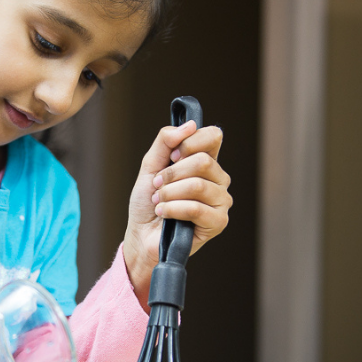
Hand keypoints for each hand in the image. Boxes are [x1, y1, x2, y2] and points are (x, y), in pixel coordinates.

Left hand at [122, 121, 231, 307]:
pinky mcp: (218, 222)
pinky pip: (196, 208)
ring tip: (159, 202)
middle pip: (202, 161)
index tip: (171, 157)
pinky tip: (164, 214)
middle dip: (171, 173)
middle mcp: (218, 179)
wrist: (141, 236)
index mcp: (206, 161)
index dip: (189, 142)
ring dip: (169, 193)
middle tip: (157, 186)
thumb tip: (190, 125)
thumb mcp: (150, 165)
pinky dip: (173, 209)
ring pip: (197, 185)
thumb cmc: (148, 203)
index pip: (213, 136)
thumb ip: (166, 141)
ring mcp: (221, 201)